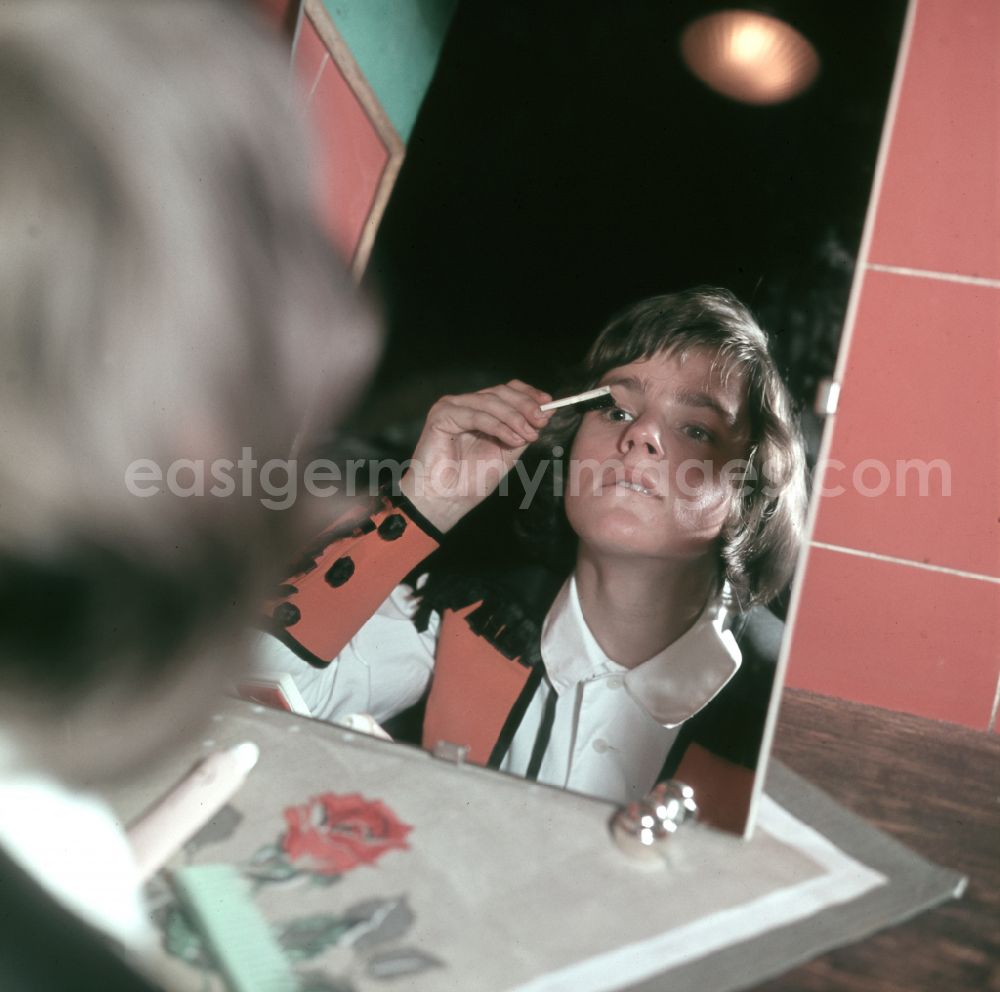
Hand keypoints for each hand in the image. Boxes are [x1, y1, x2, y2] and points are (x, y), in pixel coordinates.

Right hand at [398, 380, 552, 531]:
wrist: (446, 501)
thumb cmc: (471, 481)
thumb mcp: (507, 453)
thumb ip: (522, 431)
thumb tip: (546, 412)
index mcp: (479, 410)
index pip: (506, 391)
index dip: (528, 394)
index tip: (549, 403)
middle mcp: (464, 405)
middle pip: (500, 392)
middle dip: (525, 405)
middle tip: (542, 420)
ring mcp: (451, 408)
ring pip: (490, 402)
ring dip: (515, 418)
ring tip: (529, 435)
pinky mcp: (441, 416)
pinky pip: (476, 415)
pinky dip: (498, 426)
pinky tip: (513, 440)